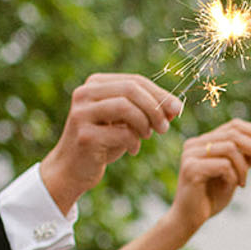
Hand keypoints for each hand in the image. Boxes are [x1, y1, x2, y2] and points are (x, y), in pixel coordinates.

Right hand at [39, 74, 182, 212]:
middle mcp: (84, 94)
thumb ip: (147, 111)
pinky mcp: (84, 135)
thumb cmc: (103, 142)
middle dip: (155, 108)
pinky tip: (132, 149)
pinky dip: (134, 142)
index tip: (178, 110)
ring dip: (145, 123)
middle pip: (131, 89)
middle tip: (165, 127)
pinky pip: (121, 133)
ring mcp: (82, 113)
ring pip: (126, 107)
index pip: (135, 80)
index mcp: (95, 84)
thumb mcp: (126, 122)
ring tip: (147, 136)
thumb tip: (176, 107)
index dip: (160, 94)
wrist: (72, 169)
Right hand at [167, 121, 250, 232]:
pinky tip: (230, 187)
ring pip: (230, 148)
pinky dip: (233, 176)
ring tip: (242, 183)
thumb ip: (246, 159)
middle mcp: (195, 144)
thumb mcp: (234, 174)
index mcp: (204, 141)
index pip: (234, 125)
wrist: (189, 219)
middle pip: (234, 134)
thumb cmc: (211, 197)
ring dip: (243, 167)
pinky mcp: (191, 168)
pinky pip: (223, 165)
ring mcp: (191, 154)